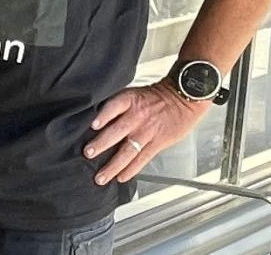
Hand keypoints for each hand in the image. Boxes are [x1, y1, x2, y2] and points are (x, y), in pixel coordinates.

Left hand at [84, 81, 207, 185]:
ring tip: (101, 176)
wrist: (183, 98)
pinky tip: (121, 177)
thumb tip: (98, 119)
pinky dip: (131, 169)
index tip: (91, 126)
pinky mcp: (157, 143)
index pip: (113, 107)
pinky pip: (142, 159)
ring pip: (127, 151)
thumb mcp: (134, 93)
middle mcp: (137, 116)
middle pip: (116, 132)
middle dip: (100, 144)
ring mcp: (147, 131)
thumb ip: (118, 106)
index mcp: (129, 100)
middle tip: (88, 154)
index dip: (102, 116)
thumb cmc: (156, 97)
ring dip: (113, 165)